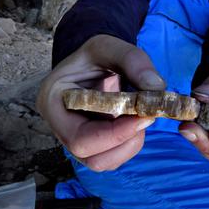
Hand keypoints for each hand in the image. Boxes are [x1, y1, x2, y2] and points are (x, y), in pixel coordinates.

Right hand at [36, 35, 165, 170]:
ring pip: (103, 162)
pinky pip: (112, 156)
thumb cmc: (94, 55)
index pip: (79, 138)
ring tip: (141, 117)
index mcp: (52, 102)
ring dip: (130, 144)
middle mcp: (58, 127)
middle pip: (91, 158)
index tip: (144, 117)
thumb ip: (132, 60)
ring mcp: (73, 139)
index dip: (114, 135)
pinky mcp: (91, 144)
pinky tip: (135, 121)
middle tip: (147, 117)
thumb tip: (156, 88)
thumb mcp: (109, 46)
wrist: (92, 62)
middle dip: (125, 141)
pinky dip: (130, 143)